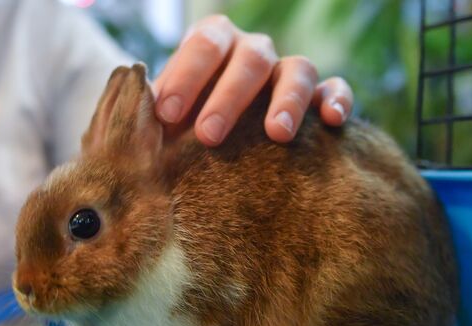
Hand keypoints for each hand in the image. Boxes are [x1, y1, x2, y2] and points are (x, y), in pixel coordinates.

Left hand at [153, 15, 352, 146]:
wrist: (224, 124)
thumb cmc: (190, 118)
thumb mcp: (171, 111)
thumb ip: (159, 113)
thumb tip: (134, 130)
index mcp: (215, 43)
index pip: (203, 46)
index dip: (186, 77)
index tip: (167, 115)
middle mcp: (253, 51)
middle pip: (249, 60)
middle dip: (228, 97)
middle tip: (208, 137)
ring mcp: (288, 70)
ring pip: (299, 69)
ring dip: (287, 100)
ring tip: (276, 134)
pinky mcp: (319, 93)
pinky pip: (336, 87)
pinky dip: (338, 99)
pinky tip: (331, 121)